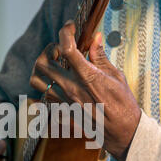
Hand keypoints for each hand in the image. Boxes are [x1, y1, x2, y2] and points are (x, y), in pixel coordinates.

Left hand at [30, 21, 140, 160]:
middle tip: (58, 49)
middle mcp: (72, 89)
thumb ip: (100, 56)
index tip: (70, 27)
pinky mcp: (62, 113)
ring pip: (36, 81)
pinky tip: (54, 84)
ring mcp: (64, 102)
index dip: (65, 32)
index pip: (66, 48)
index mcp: (87, 76)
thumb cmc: (124, 105)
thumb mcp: (116, 76)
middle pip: (42, 63)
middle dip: (48, 50)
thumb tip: (95, 38)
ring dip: (40, 69)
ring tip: (53, 66)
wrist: (123, 133)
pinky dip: (42, 89)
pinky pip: (41, 100)